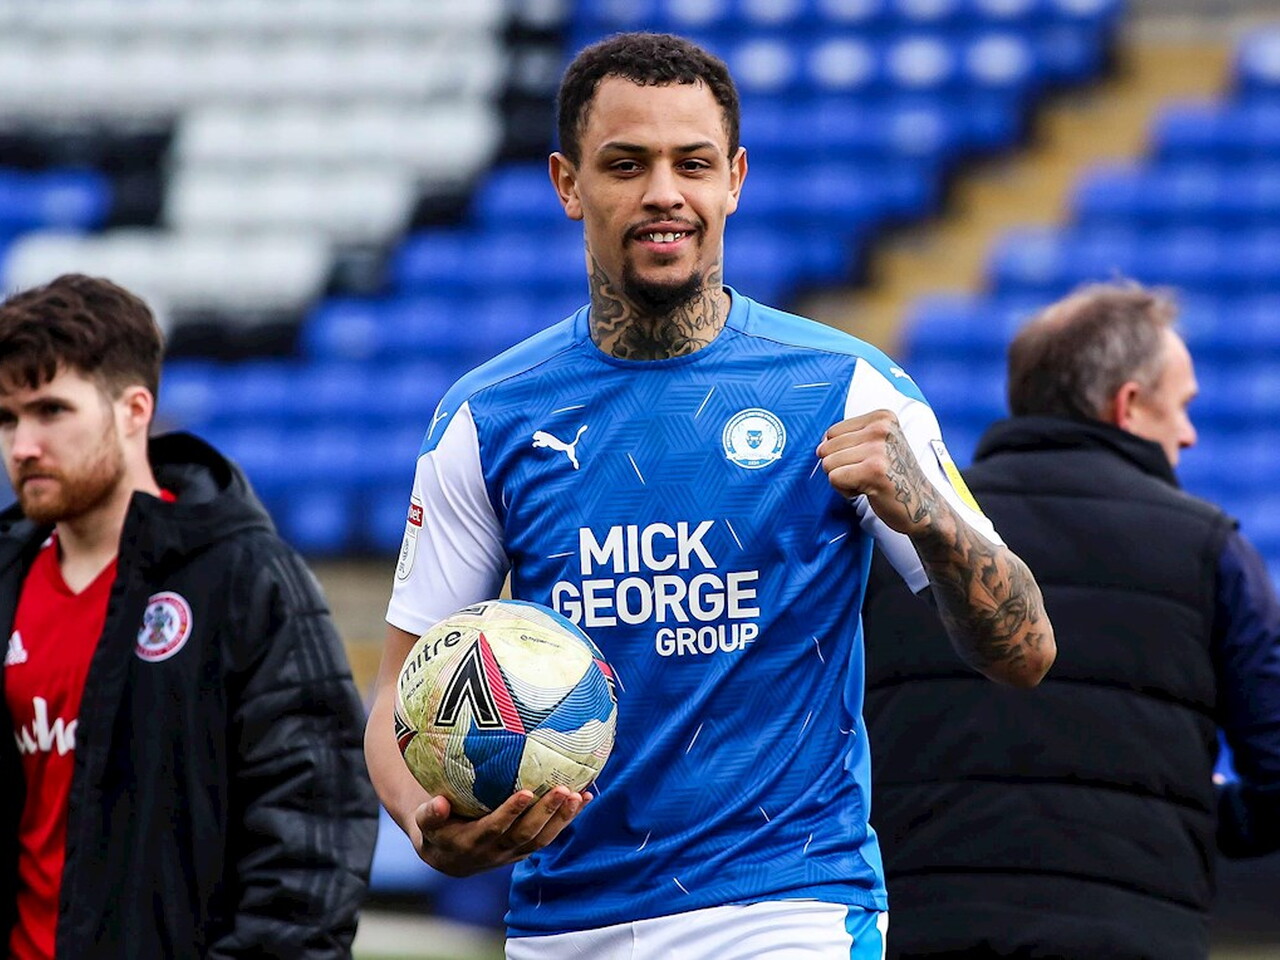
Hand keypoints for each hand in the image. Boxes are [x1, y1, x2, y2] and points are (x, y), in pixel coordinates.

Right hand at [411, 787, 591, 876]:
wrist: (447, 856)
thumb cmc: (436, 828)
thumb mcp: (425, 822)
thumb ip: (430, 814)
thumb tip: (439, 803)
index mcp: (472, 843)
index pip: (495, 828)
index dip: (511, 812)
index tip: (527, 792)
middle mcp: (496, 852)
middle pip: (526, 835)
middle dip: (546, 813)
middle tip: (563, 789)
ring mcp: (514, 853)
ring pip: (543, 839)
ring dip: (562, 819)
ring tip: (578, 795)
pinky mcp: (525, 848)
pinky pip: (549, 835)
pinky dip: (567, 819)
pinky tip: (585, 798)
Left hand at [817, 410, 935, 535]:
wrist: (921, 505)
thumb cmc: (894, 477)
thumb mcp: (878, 444)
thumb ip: (850, 438)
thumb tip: (820, 446)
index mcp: (882, 417)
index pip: (832, 432)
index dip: (841, 453)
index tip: (865, 461)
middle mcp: (882, 428)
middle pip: (827, 446)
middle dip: (840, 466)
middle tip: (866, 474)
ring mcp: (879, 449)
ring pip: (828, 463)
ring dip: (843, 479)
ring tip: (867, 482)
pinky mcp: (874, 470)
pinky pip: (834, 478)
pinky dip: (845, 490)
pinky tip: (866, 490)